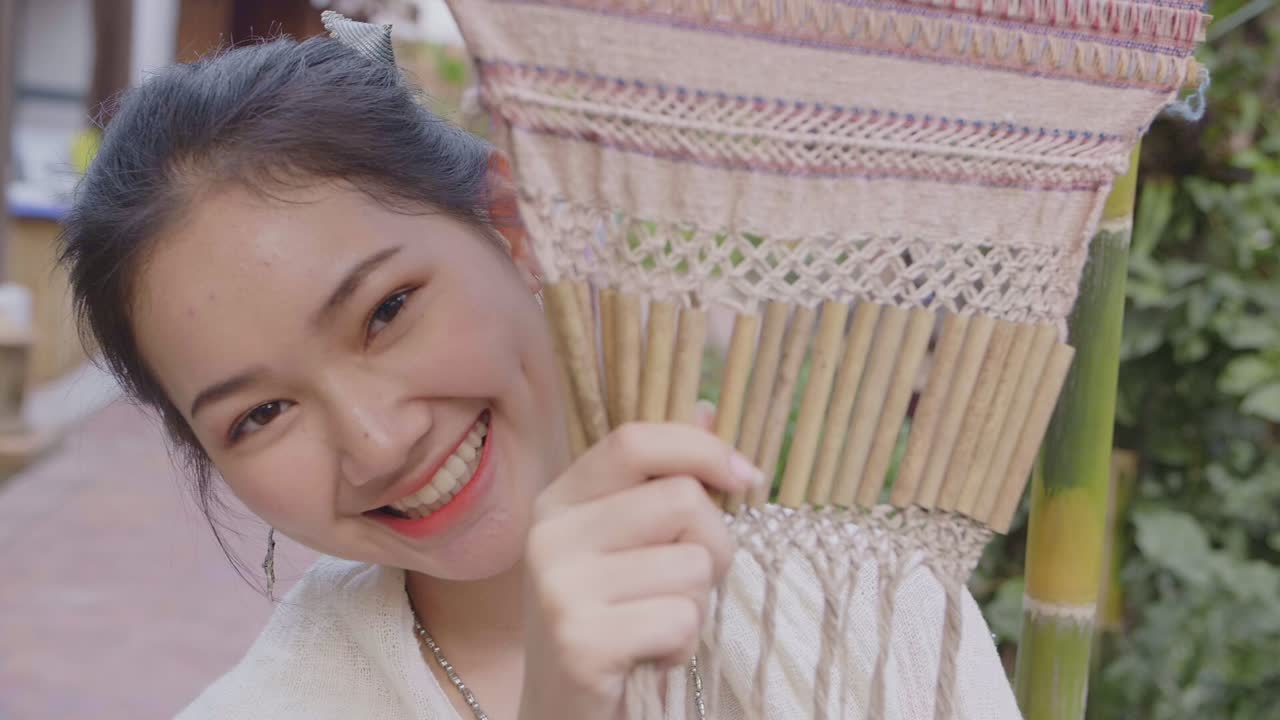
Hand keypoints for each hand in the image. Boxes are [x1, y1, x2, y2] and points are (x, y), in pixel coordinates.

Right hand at [518, 408, 762, 719]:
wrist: (562, 716)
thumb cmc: (608, 625)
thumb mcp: (626, 547)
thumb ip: (660, 480)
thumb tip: (708, 405)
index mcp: (559, 502)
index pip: (636, 441)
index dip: (703, 448)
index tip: (747, 478)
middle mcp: (549, 536)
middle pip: (681, 500)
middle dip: (713, 548)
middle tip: (685, 588)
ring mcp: (559, 587)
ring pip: (691, 565)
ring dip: (695, 606)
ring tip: (655, 627)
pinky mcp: (580, 640)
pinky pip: (680, 619)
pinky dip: (681, 647)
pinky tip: (647, 659)